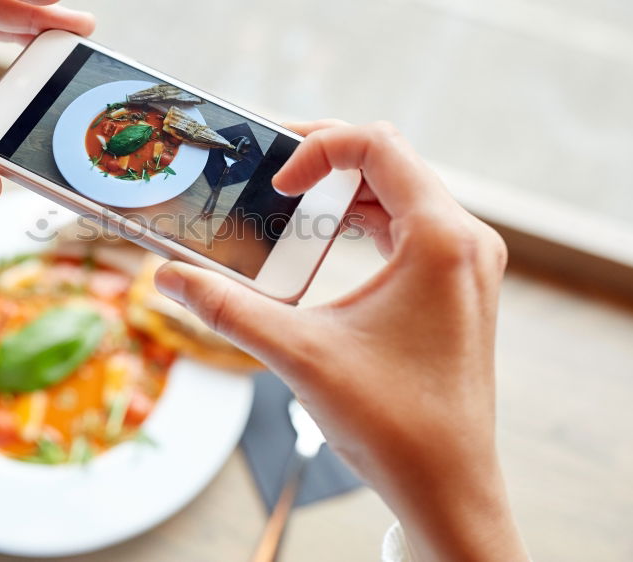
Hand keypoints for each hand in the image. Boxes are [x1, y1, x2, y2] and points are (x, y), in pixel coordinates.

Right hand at [154, 121, 528, 560]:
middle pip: (391, 162)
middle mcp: (464, 241)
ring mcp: (466, 264)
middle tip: (271, 175)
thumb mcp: (298, 354)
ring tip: (290, 207)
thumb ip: (226, 308)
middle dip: (326, 160)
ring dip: (344, 193)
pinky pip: (411, 228)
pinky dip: (365, 223)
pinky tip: (324, 244)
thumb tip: (166, 277)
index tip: (277, 184)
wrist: (448, 488)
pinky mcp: (458, 287)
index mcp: (441, 240)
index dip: (319, 147)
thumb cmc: (394, 425)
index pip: (379, 144)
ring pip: (402, 194)